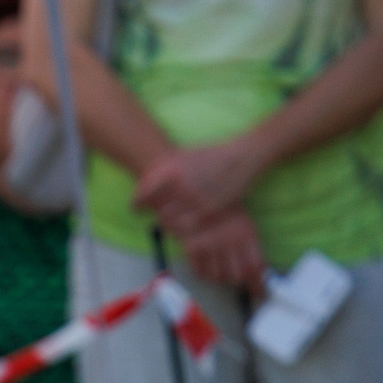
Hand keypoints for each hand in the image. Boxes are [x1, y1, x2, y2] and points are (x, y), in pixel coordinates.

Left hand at [132, 139, 263, 230]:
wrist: (246, 155)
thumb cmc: (214, 155)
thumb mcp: (185, 156)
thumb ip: (164, 171)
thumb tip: (145, 184)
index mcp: (170, 170)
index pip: (144, 195)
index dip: (138, 205)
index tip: (137, 209)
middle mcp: (180, 184)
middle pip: (157, 210)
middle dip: (156, 213)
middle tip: (158, 214)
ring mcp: (195, 198)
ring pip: (171, 221)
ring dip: (169, 223)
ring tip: (171, 220)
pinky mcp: (210, 209)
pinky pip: (189, 226)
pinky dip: (184, 227)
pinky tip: (187, 223)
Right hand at [175, 209, 267, 295]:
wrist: (199, 196)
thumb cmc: (226, 210)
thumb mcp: (244, 224)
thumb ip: (251, 246)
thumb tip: (259, 270)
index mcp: (246, 234)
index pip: (255, 266)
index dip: (258, 284)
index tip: (260, 292)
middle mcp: (228, 241)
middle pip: (237, 275)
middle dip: (241, 282)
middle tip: (242, 283)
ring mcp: (210, 244)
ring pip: (219, 275)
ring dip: (223, 278)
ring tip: (225, 274)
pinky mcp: (193, 247)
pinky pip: (201, 271)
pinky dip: (206, 274)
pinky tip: (209, 269)